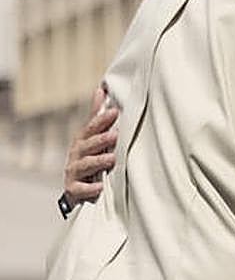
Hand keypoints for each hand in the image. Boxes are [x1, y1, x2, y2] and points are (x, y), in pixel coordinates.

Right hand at [63, 86, 117, 204]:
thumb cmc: (88, 158)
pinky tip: (100, 187)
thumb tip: (101, 90)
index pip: (92, 127)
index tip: (114, 111)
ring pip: (85, 165)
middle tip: (115, 135)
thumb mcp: (92, 137)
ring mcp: (74, 171)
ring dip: (98, 161)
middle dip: (101, 139)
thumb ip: (97, 117)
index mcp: (84, 140)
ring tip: (111, 159)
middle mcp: (77, 154)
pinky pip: (80, 189)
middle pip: (88, 145)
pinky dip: (89, 188)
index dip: (102, 119)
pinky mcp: (73, 189)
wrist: (76, 189)